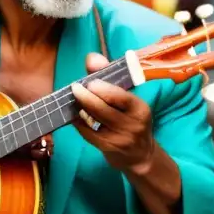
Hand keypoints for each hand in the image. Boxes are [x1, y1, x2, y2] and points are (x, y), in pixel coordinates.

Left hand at [71, 53, 156, 174]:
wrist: (140, 155)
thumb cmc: (131, 120)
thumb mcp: (127, 100)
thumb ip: (109, 76)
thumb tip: (91, 58)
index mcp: (140, 108)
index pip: (121, 97)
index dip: (104, 88)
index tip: (90, 81)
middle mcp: (132, 124)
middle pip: (103, 109)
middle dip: (86, 97)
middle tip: (75, 88)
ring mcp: (119, 138)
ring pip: (93, 121)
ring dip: (80, 109)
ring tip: (73, 99)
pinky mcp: (107, 148)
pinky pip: (87, 133)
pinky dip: (79, 122)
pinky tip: (74, 115)